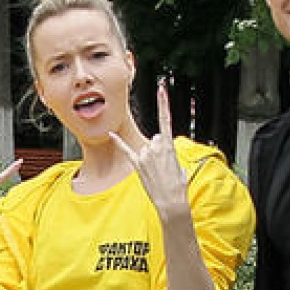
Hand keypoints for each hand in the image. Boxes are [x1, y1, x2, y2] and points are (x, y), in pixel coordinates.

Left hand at [112, 81, 191, 216]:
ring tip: (158, 173)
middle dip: (160, 151)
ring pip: (146, 149)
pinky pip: (126, 150)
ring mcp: (145, 156)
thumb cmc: (177, 184)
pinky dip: (118, 142)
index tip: (161, 88)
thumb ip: (168, 150)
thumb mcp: (178, 163)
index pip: (166, 119)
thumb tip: (160, 146)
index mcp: (169, 145)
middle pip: (156, 139)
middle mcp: (155, 147)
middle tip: (165, 167)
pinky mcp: (137, 165)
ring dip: (151, 159)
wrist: (171, 201)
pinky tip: (110, 134)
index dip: (163, 103)